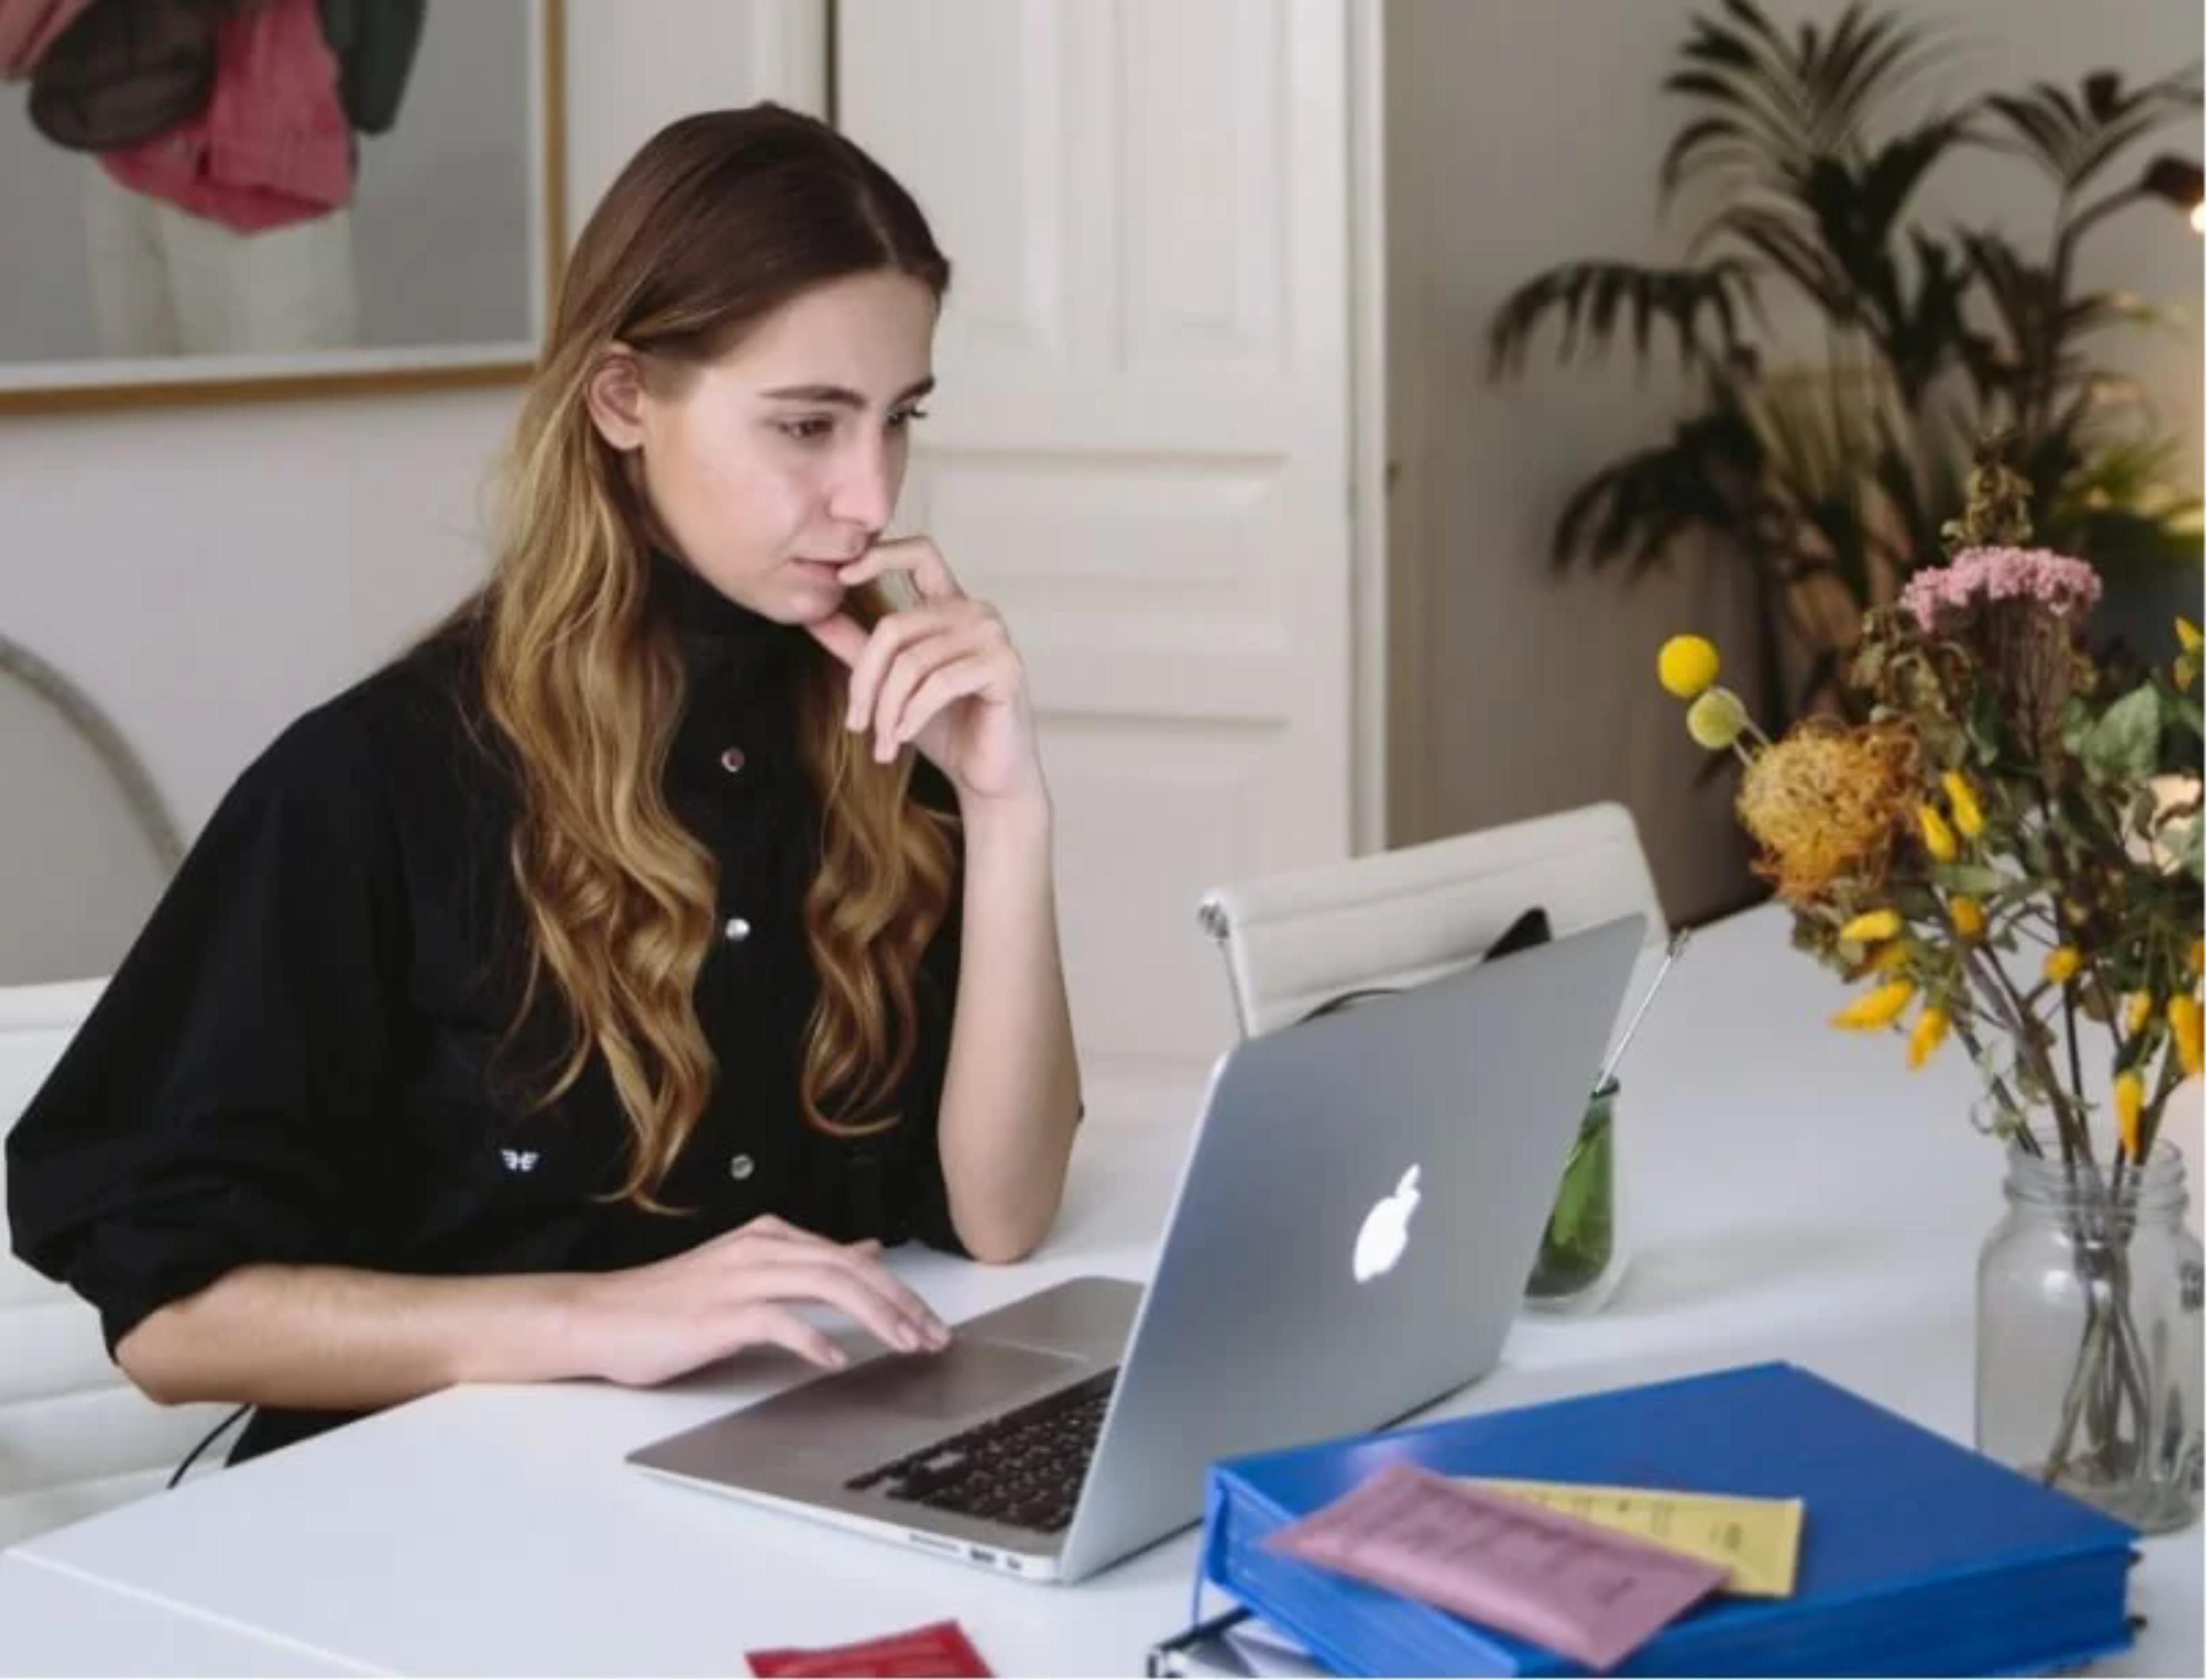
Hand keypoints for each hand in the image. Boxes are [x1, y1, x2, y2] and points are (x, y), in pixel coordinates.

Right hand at [569, 1214, 951, 1386]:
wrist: (600, 1317)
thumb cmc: (672, 1303)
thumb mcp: (749, 1272)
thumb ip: (807, 1264)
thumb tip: (865, 1252)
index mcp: (771, 1238)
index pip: (851, 1260)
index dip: (898, 1291)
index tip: (931, 1323)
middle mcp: (761, 1249)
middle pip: (849, 1269)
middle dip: (901, 1304)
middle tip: (934, 1339)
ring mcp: (739, 1279)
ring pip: (825, 1286)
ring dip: (874, 1317)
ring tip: (905, 1346)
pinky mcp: (717, 1315)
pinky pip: (777, 1321)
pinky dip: (813, 1339)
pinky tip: (836, 1360)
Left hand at [805, 537, 1044, 806]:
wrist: (989, 773)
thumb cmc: (947, 727)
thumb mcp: (893, 684)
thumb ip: (858, 646)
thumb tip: (813, 615)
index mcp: (950, 604)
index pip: (918, 553)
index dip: (879, 555)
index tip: (840, 575)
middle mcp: (975, 611)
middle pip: (895, 626)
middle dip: (865, 681)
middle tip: (855, 723)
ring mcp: (993, 636)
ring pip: (913, 662)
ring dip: (887, 710)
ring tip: (882, 742)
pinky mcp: (1005, 667)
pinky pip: (939, 684)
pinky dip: (913, 715)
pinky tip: (904, 737)